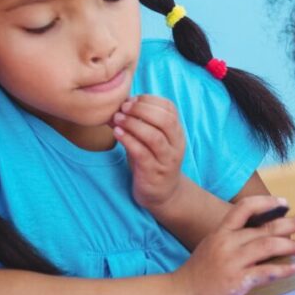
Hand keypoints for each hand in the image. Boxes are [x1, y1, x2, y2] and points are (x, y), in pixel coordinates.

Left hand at [114, 95, 187, 211]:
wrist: (162, 194)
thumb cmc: (153, 162)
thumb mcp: (150, 140)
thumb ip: (140, 124)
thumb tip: (117, 105)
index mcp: (177, 132)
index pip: (170, 108)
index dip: (150, 100)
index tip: (131, 99)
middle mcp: (176, 144)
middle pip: (165, 120)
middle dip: (142, 109)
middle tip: (123, 107)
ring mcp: (166, 159)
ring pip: (154, 136)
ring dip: (134, 124)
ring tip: (117, 119)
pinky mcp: (154, 173)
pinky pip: (142, 154)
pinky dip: (129, 141)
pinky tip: (117, 133)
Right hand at [171, 195, 294, 294]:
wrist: (180, 294)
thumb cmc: (200, 271)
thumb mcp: (213, 245)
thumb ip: (235, 237)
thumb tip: (265, 232)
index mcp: (221, 232)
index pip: (245, 208)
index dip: (266, 203)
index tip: (285, 203)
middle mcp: (227, 243)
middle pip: (265, 227)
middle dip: (292, 223)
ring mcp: (232, 261)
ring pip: (267, 245)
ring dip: (290, 245)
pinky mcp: (236, 280)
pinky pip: (265, 272)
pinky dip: (282, 269)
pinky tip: (293, 269)